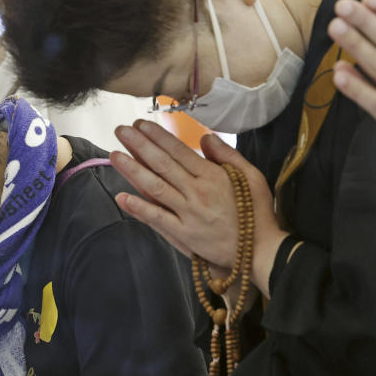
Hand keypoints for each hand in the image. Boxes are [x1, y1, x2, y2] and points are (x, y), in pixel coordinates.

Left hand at [112, 121, 287, 295]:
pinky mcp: (183, 234)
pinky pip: (157, 219)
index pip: (179, 151)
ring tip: (115, 155)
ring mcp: (188, 214)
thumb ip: (227, 155)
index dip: (157, 137)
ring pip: (155, 188)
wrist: (259, 251)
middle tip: (121, 131)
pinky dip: (139, 208)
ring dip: (133, 171)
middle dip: (139, 146)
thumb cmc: (255, 213)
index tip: (140, 124)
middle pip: (163, 164)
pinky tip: (122, 197)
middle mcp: (197, 192)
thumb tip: (205, 137)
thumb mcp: (251, 177)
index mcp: (212, 176)